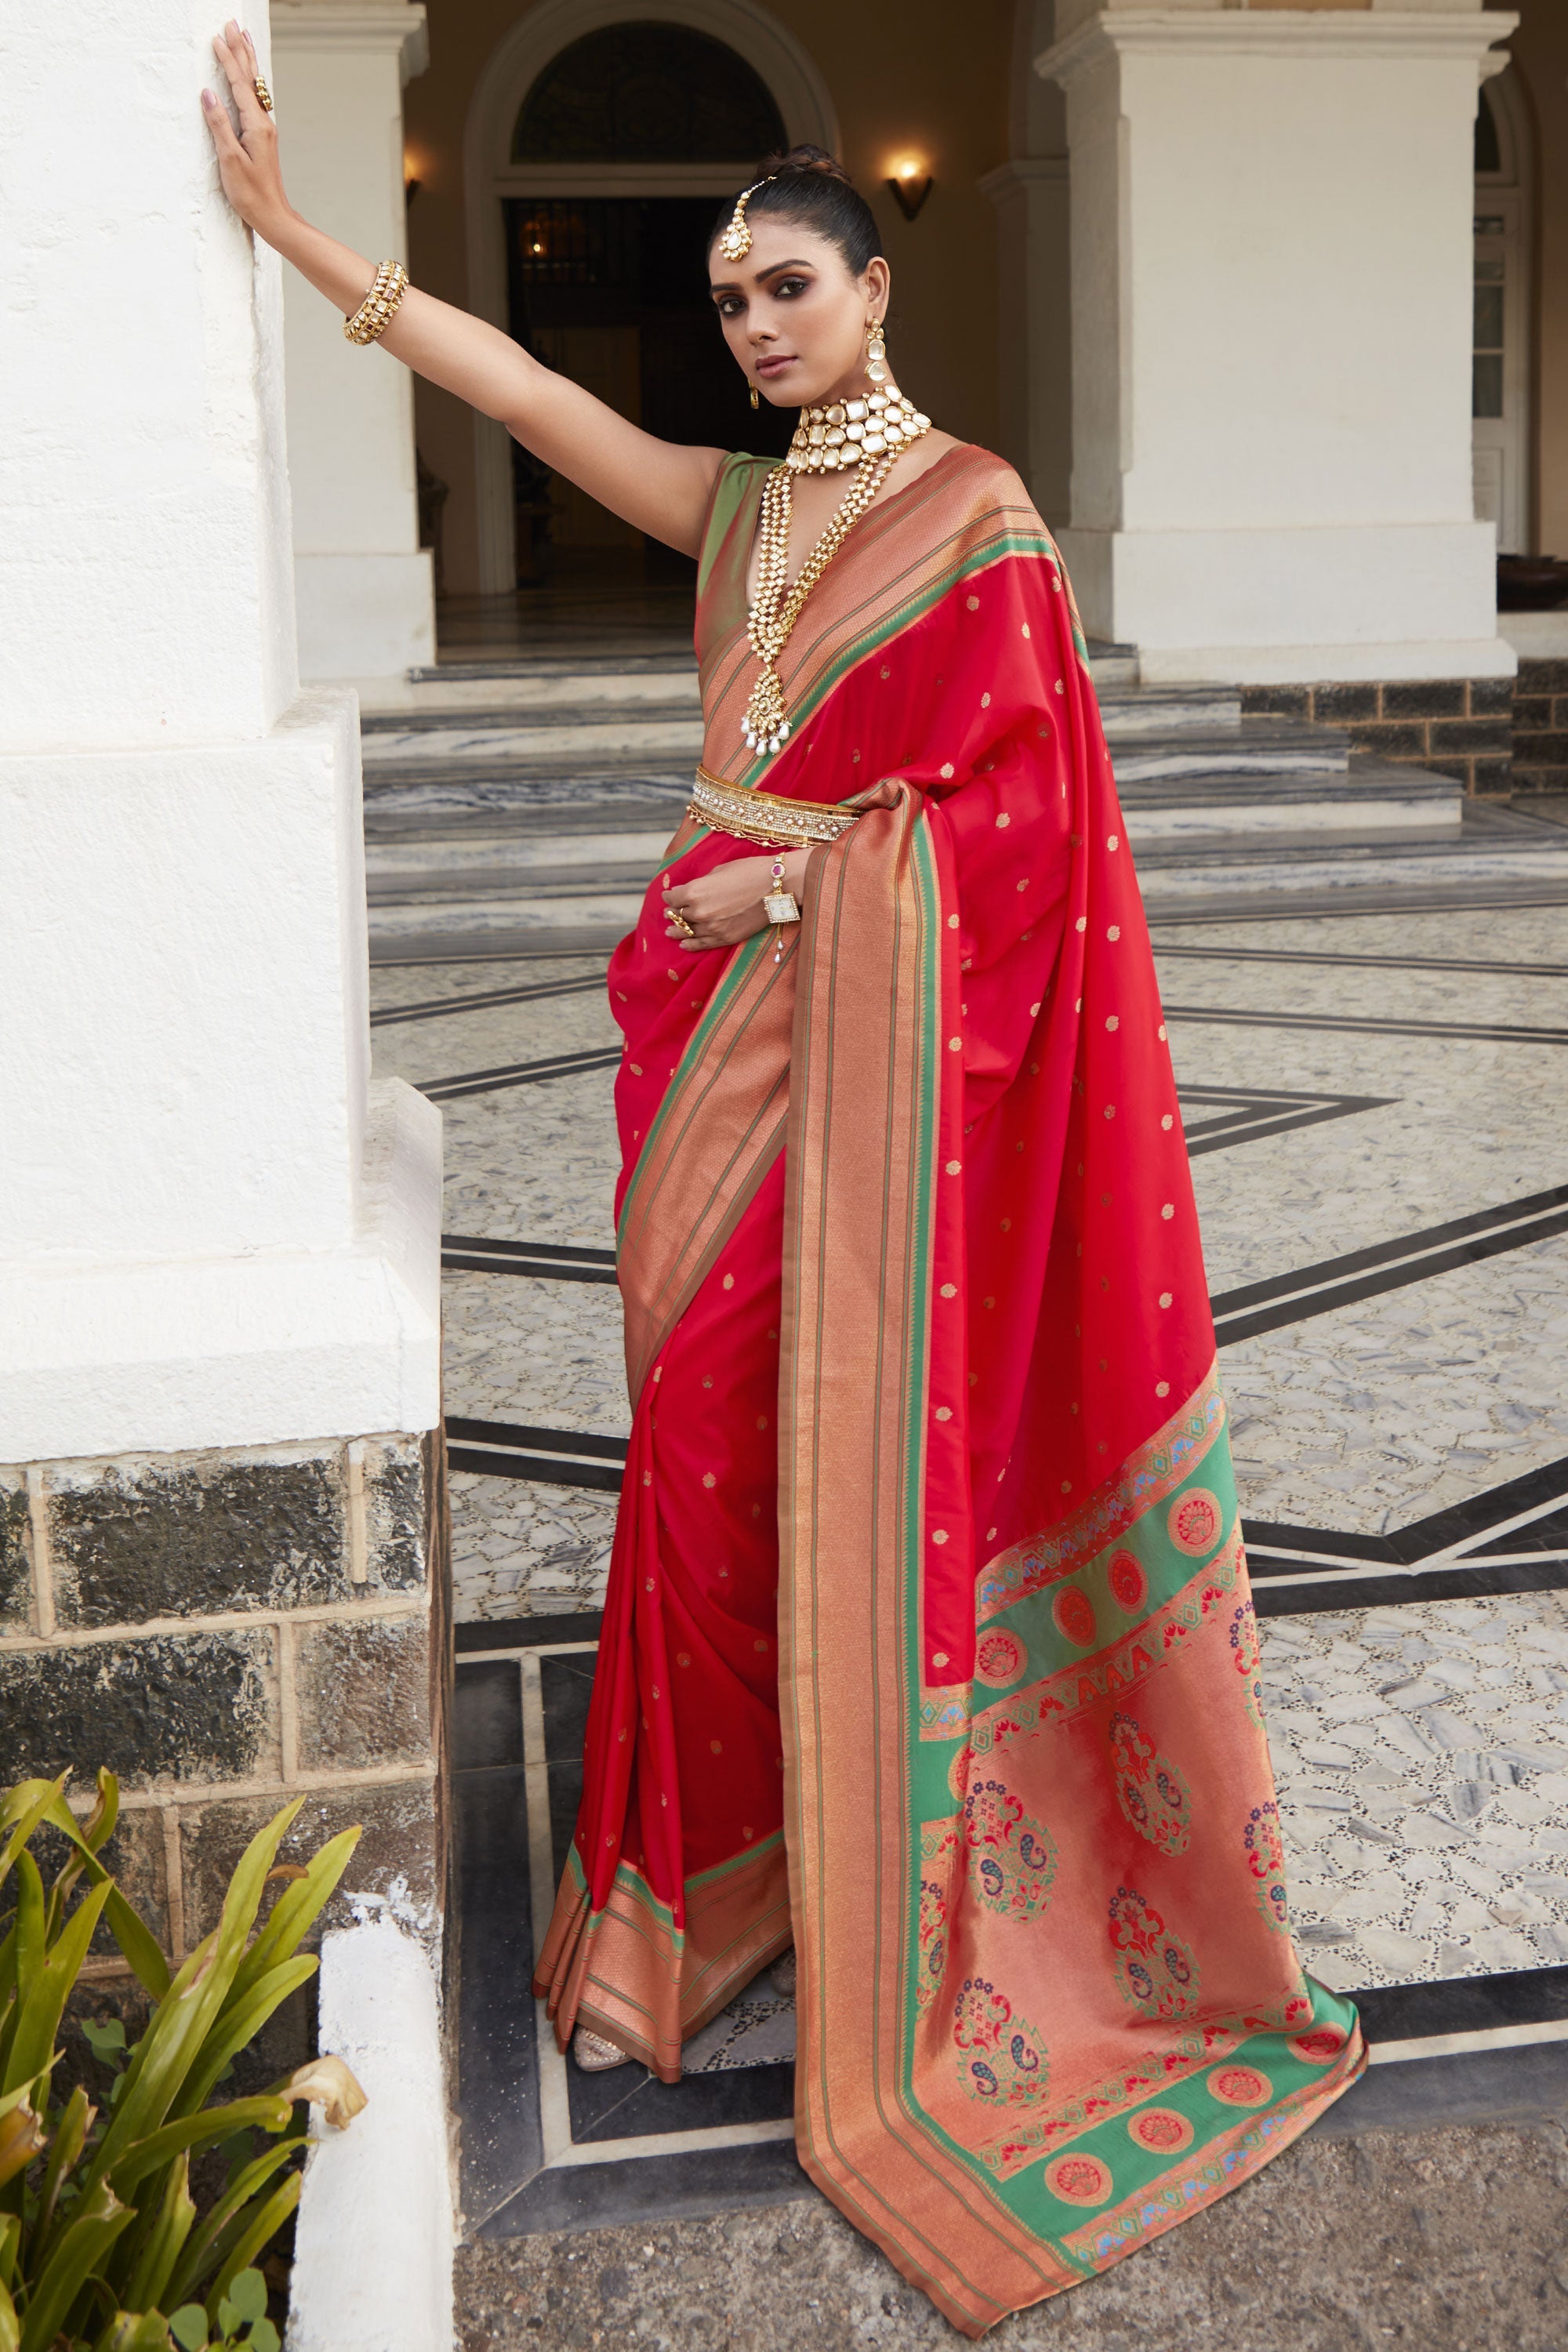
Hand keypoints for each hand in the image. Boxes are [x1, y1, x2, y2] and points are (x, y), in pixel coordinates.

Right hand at [201, 22, 289, 238]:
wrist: (273, 216)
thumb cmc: (251, 194)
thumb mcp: (230, 159)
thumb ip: (219, 125)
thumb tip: (208, 94)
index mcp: (256, 125)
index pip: (239, 83)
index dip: (227, 60)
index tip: (217, 38)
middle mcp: (264, 122)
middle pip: (250, 78)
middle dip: (240, 50)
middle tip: (232, 25)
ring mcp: (265, 129)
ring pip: (254, 86)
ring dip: (247, 61)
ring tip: (242, 40)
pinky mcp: (262, 136)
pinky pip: (254, 99)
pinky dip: (249, 80)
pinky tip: (248, 77)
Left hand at [663, 851, 808, 951]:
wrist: (775, 887)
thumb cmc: (748, 872)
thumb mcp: (719, 871)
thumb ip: (702, 883)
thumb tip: (693, 891)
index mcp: (694, 891)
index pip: (673, 898)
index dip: (669, 896)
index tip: (668, 896)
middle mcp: (699, 912)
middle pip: (678, 916)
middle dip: (673, 913)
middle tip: (670, 913)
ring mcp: (711, 928)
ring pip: (687, 932)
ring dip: (677, 931)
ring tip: (670, 932)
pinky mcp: (724, 938)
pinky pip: (702, 944)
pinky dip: (691, 945)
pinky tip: (684, 945)